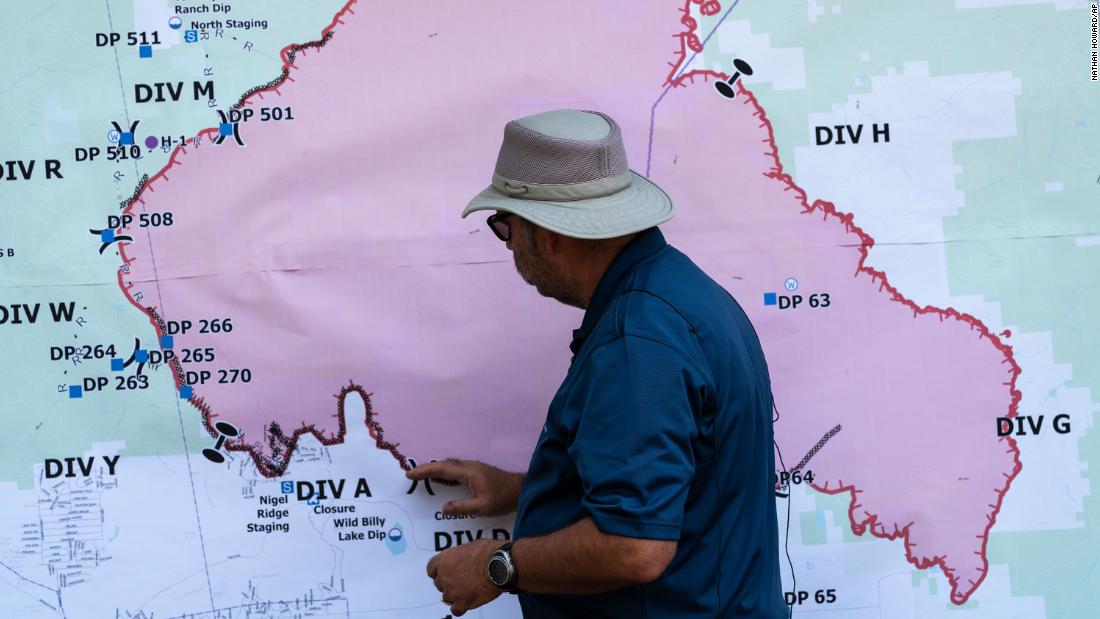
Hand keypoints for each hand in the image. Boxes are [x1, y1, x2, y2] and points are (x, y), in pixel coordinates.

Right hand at [406, 459, 522, 516]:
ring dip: (435, 468)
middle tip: (411, 475)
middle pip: (444, 464)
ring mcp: (474, 467)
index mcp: (469, 472)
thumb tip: (443, 507)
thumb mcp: (483, 507)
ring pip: (450, 465)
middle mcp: (470, 466)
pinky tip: (441, 478)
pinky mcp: (477, 471)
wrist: (521, 489)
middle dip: (426, 468)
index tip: (410, 474)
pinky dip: (444, 471)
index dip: (425, 471)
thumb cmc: (503, 498)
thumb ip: (462, 507)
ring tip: (422, 475)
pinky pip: (456, 468)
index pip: (442, 469)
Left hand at [427, 539, 501, 615]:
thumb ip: (459, 556)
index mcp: (443, 560)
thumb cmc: (487, 553)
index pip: (431, 569)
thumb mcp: (469, 546)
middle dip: (449, 582)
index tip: (443, 572)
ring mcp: (452, 591)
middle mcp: (444, 576)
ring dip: (455, 595)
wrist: (499, 564)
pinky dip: (460, 607)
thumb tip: (462, 558)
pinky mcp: (462, 603)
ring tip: (466, 590)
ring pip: (447, 598)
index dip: (439, 571)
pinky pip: (456, 610)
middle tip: (460, 580)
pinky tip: (467, 602)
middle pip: (439, 584)